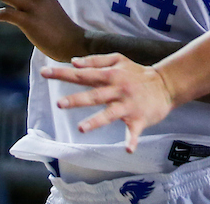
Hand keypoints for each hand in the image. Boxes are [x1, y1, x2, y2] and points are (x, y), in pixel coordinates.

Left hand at [42, 52, 173, 152]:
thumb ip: (96, 61)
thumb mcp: (119, 60)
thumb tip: (74, 62)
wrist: (165, 85)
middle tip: (59, 104)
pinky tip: (128, 149)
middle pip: (94, 95)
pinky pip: (134, 132)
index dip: (63, 72)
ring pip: (110, 114)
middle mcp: (118, 89)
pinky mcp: (139, 119)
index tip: (44, 72)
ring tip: (82, 128)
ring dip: (96, 121)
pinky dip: (132, 140)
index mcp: (111, 74)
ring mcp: (128, 105)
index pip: (83, 73)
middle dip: (77, 99)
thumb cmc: (137, 73)